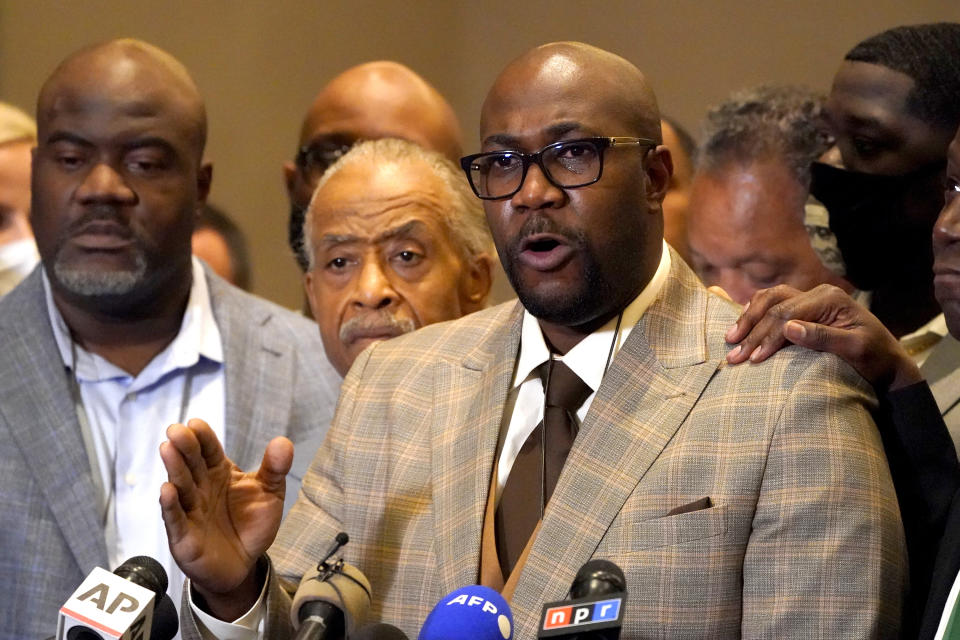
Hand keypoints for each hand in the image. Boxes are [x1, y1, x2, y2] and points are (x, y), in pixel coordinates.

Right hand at [159, 418, 292, 618]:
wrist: (244, 563)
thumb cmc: (252, 523)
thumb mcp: (270, 493)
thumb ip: (275, 468)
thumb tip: (283, 441)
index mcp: (219, 472)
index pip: (209, 450)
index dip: (202, 437)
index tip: (195, 424)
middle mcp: (200, 487)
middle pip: (191, 464)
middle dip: (184, 447)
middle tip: (176, 431)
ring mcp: (190, 510)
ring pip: (180, 486)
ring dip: (174, 469)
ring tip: (168, 450)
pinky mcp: (184, 536)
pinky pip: (175, 518)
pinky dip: (170, 505)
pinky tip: (167, 490)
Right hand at [724, 284, 922, 392]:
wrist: (889, 362)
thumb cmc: (875, 358)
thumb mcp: (855, 350)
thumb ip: (823, 337)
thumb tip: (788, 328)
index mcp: (829, 299)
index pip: (787, 314)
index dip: (767, 336)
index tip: (752, 358)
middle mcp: (818, 294)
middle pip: (774, 305)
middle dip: (752, 329)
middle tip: (733, 353)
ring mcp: (811, 299)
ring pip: (770, 299)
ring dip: (749, 317)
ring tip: (731, 338)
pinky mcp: (807, 309)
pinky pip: (775, 303)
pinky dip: (757, 311)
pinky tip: (744, 323)